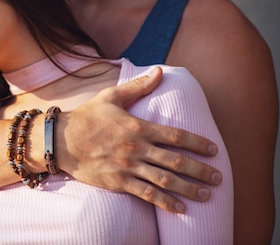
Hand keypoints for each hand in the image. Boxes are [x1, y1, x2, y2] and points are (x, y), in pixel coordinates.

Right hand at [58, 67, 221, 212]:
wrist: (61, 140)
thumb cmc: (87, 116)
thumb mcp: (111, 96)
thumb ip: (138, 86)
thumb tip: (159, 70)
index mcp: (138, 126)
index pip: (175, 135)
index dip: (197, 142)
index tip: (214, 150)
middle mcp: (136, 148)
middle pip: (176, 161)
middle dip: (200, 170)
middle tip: (218, 177)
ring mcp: (128, 167)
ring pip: (165, 180)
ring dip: (189, 188)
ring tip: (207, 195)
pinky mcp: (118, 182)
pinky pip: (146, 194)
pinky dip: (164, 202)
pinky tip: (179, 208)